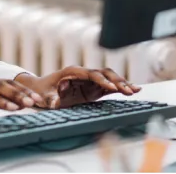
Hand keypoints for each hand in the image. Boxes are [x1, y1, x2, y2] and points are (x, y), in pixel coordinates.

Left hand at [15, 67, 140, 108]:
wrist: (40, 89)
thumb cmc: (42, 91)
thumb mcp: (44, 96)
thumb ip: (50, 98)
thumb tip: (54, 102)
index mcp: (73, 72)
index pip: (91, 74)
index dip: (102, 80)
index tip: (112, 88)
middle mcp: (84, 73)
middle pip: (104, 73)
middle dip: (117, 81)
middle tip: (128, 91)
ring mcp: (90, 80)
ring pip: (110, 78)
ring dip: (122, 83)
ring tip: (135, 91)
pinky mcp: (94, 88)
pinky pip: (110, 86)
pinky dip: (121, 88)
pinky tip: (133, 90)